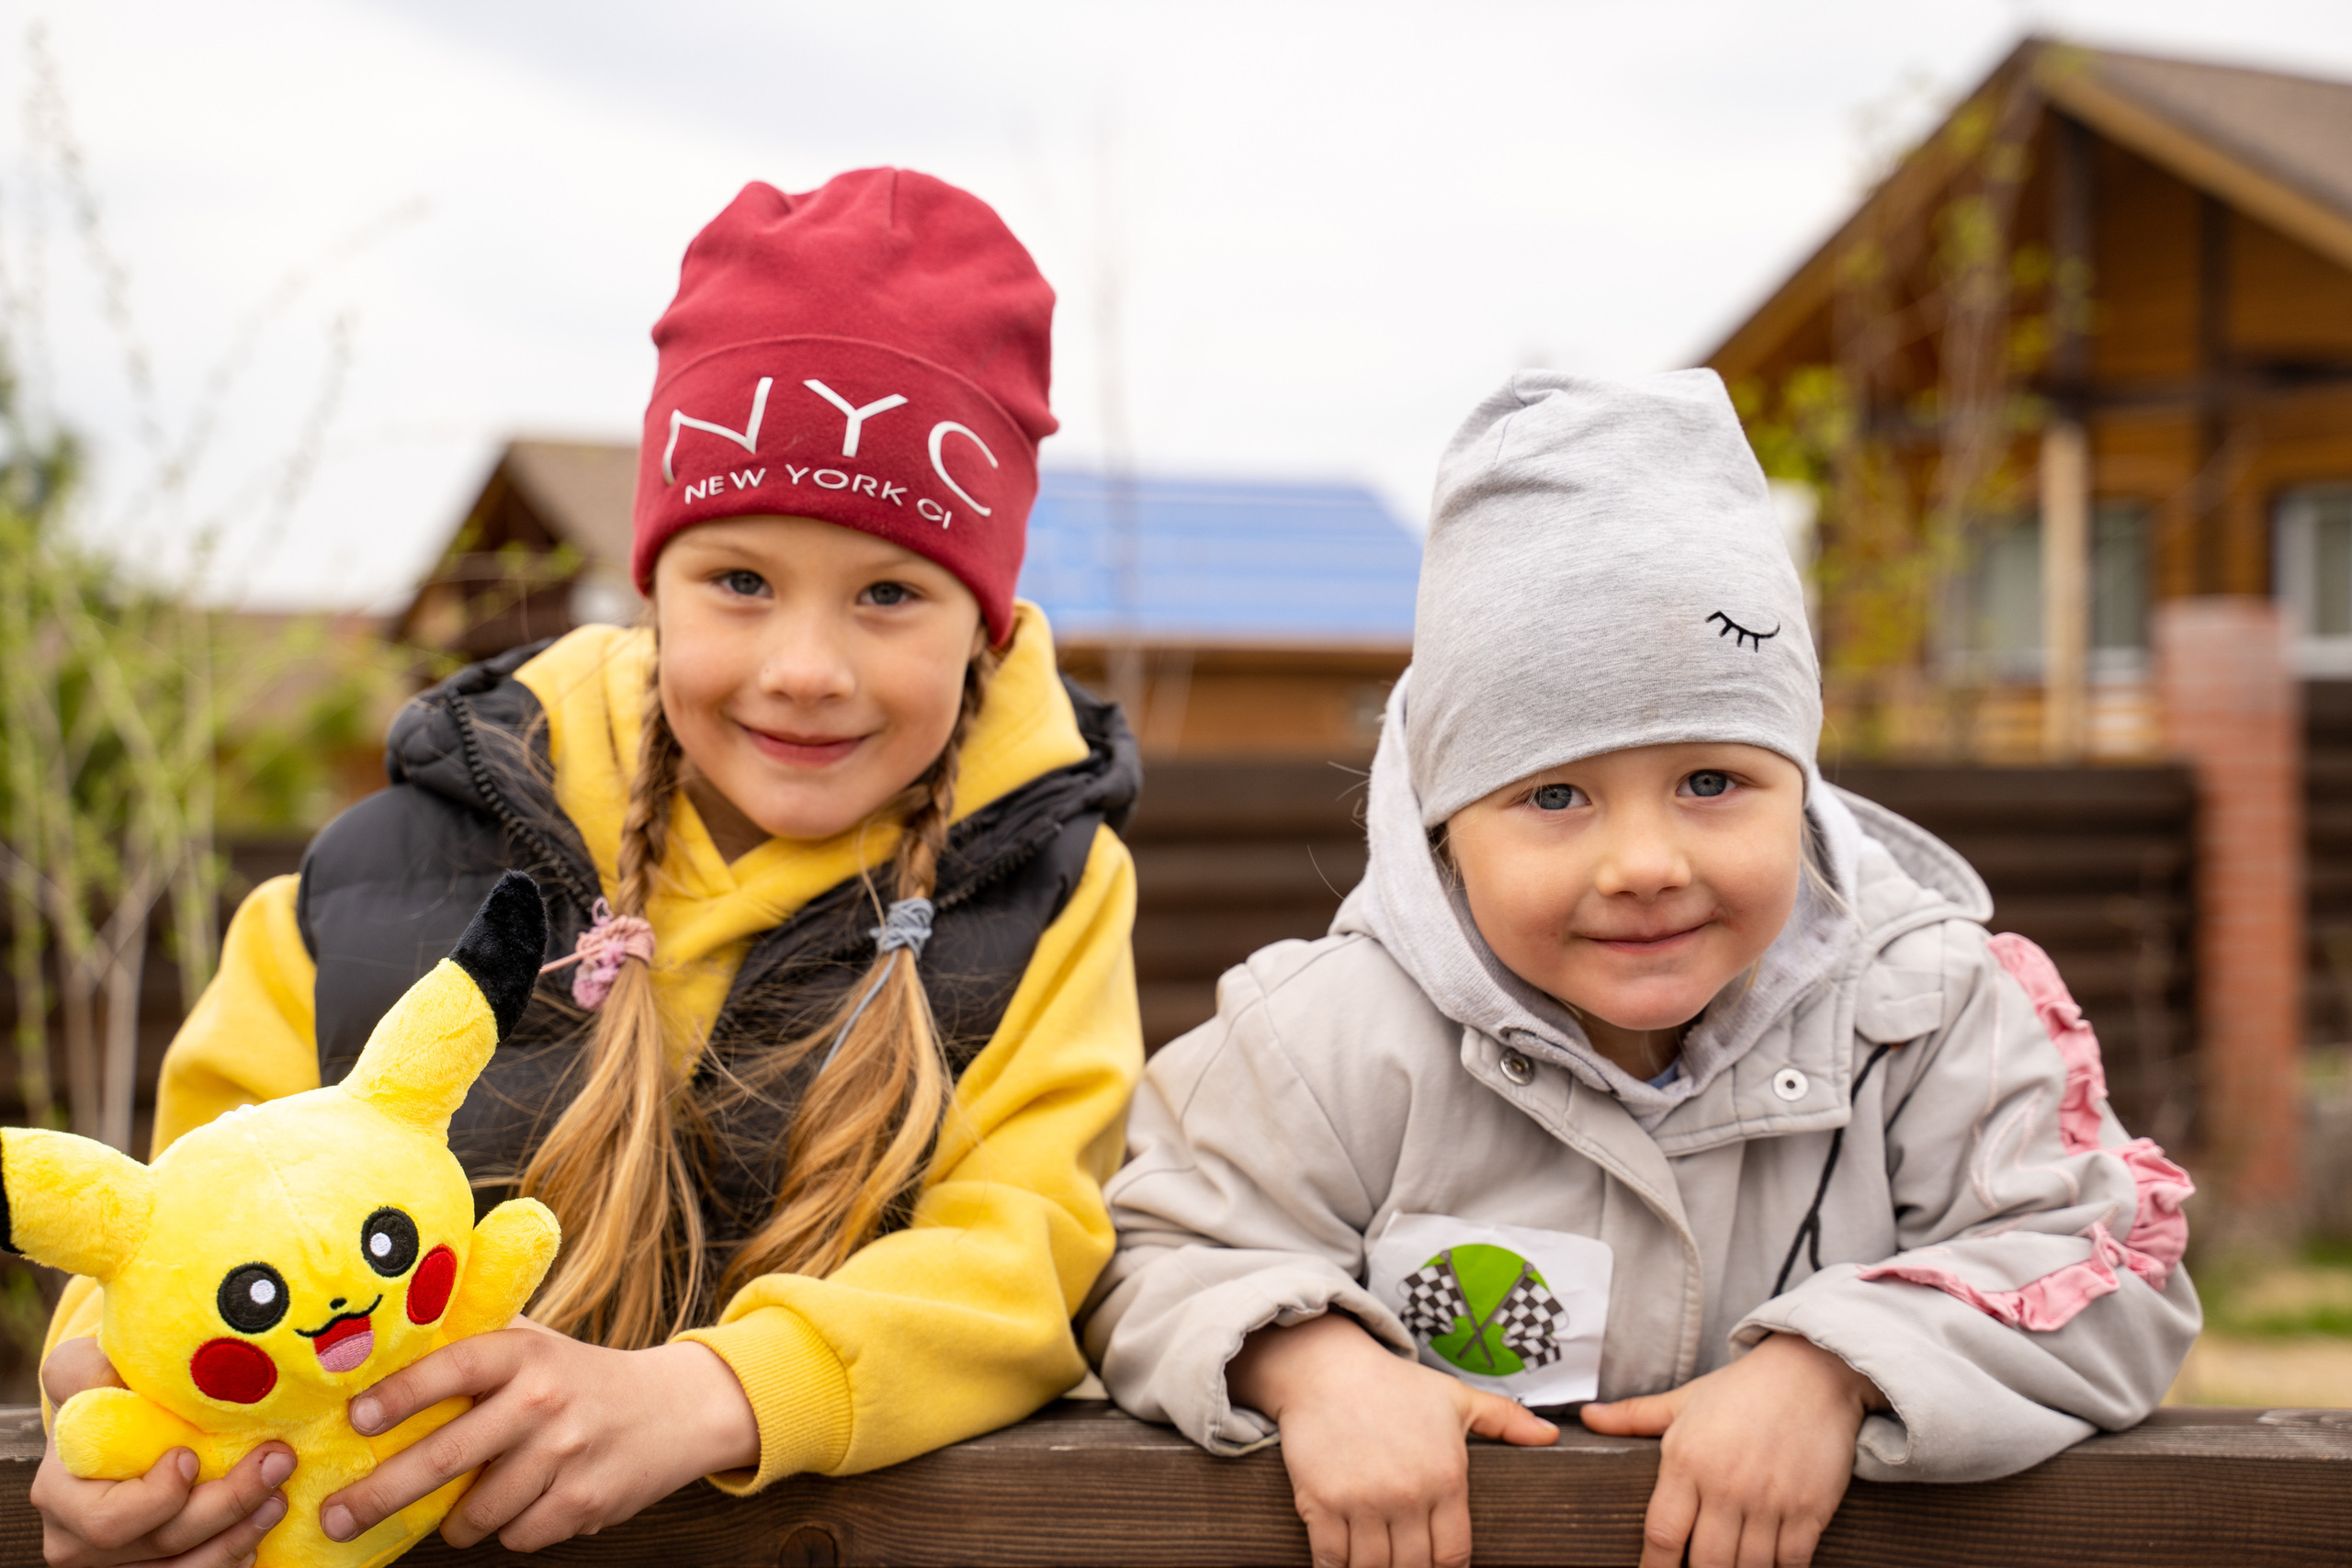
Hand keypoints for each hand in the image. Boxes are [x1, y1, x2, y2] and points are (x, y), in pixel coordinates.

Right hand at [30, 1336, 293, 1567]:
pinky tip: (257, 1531)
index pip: (109, 1520)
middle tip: (278, 1462)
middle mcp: (79, 1542)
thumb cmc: (104, 1395)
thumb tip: (108, 1369)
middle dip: (227, 1505)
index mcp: (61, 1495)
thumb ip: (85, 1370)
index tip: (192, 1457)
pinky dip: (229, 1557)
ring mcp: (114, 1565)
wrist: (115, 1428)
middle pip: (162, 1543)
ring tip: (280, 1496)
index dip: (158, 1498)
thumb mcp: (85, 1372)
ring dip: (239, 1535)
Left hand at [318, 1316, 758, 1552]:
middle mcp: (545, 1399)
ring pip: (476, 1513)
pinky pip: (516, 1536)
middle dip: (381, 1494)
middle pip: (446, 1456)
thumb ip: (474, 1345)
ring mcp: (567, 1453)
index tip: (356, 1418)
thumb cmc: (581, 1378)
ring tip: (462, 1508)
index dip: (400, 1393)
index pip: (453, 1367)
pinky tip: (527, 1503)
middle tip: (337, 1517)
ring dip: (457, 1522)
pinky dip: (510, 1529)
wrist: (676, 1410)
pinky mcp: (584, 1502)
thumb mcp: (536, 1346)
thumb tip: (378, 1351)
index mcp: (526, 1354)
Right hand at [1229, 1312, 1558, 1567]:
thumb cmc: (1395, 1386)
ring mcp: (1363, 1501)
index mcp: (1446, 1479)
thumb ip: (1506, 1419)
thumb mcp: (1456, 1398)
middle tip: (1404, 1560)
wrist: (1327, 1367)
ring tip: (1375, 1561)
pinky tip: (1340, 1562)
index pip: (1453, 1556)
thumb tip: (1549, 1435)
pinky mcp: (1321, 1503)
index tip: (1435, 1563)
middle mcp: (1407, 1496)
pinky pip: (1331, 1559)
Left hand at [1580, 1332, 1882, 1567]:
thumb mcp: (1683, 1400)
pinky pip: (1792, 1561)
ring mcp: (1770, 1500)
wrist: (1810, 1372)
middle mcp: (1726, 1485)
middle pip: (1706, 1563)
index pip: (1662, 1534)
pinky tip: (1767, 1566)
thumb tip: (1588, 1417)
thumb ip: (1634, 1416)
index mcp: (1687, 1461)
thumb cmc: (1741, 1390)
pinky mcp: (1809, 1508)